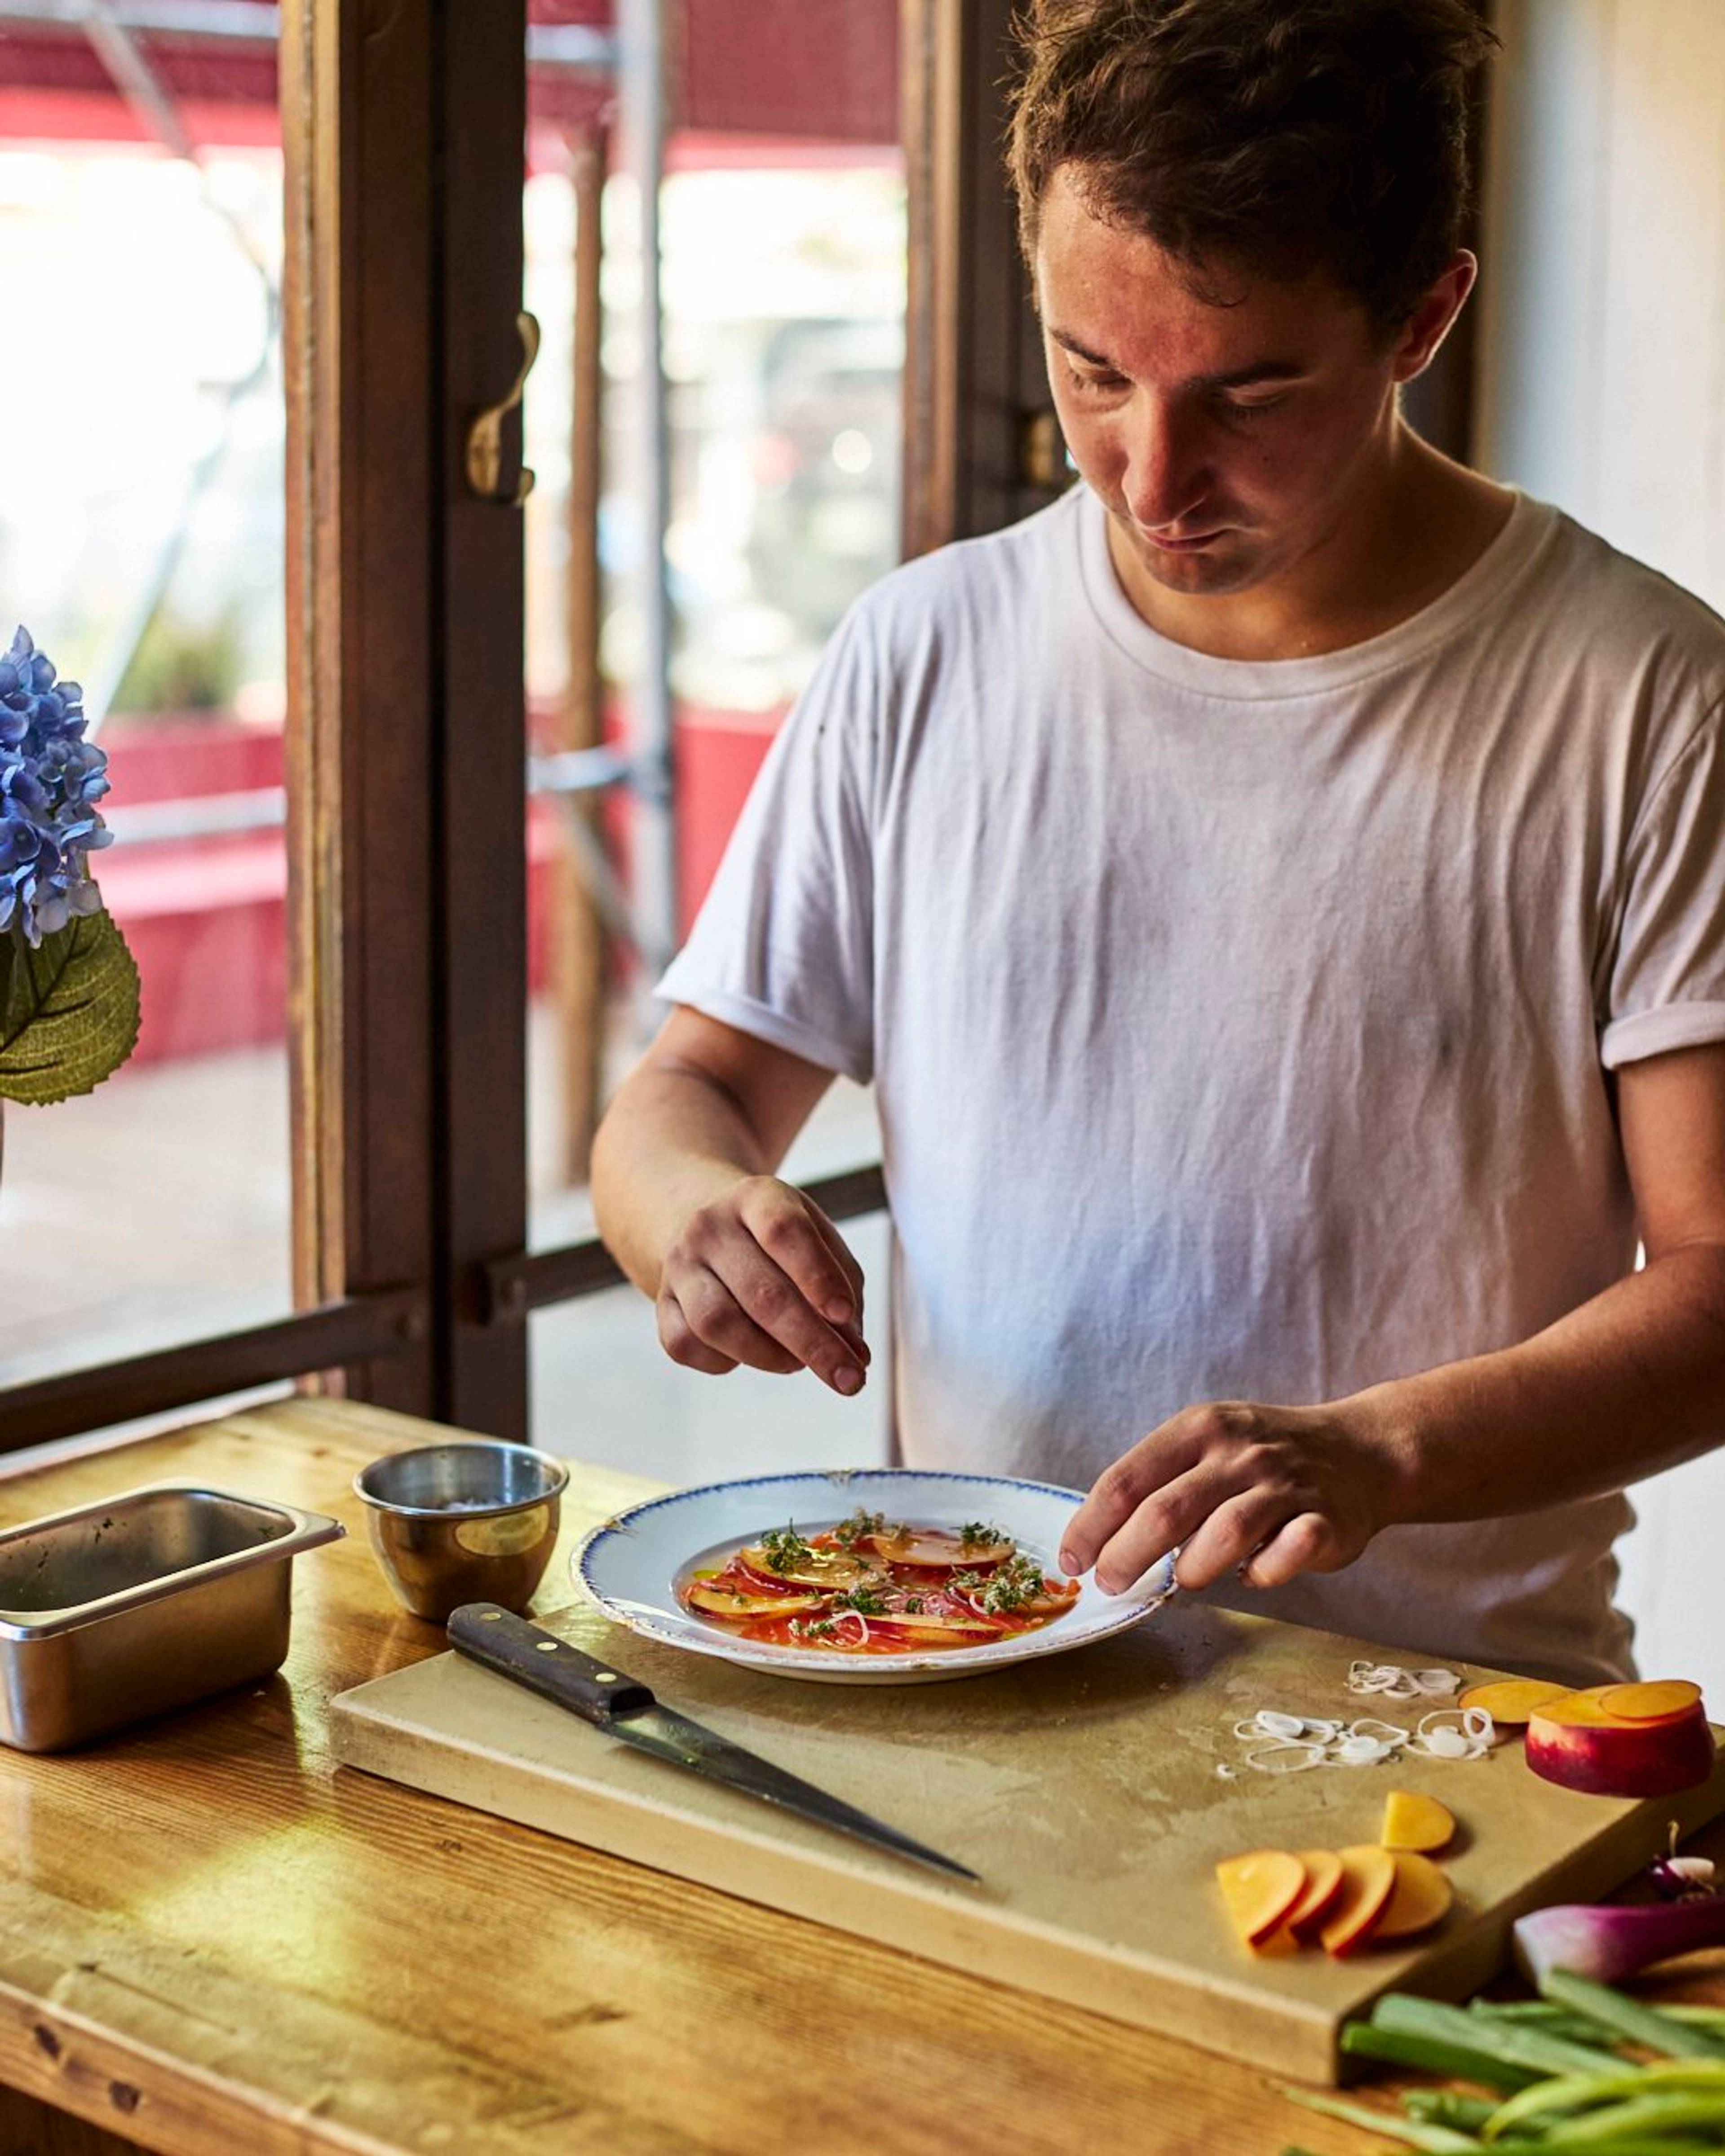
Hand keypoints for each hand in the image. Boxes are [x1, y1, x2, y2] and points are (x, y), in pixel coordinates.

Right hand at [657, 1175, 869, 1395]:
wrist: (706, 1224)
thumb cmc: (778, 1240)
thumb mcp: (818, 1239)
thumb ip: (845, 1289)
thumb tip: (856, 1353)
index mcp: (756, 1197)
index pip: (784, 1232)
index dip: (817, 1277)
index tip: (844, 1316)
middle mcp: (710, 1226)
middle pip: (760, 1292)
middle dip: (811, 1342)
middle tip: (849, 1377)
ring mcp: (680, 1264)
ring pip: (717, 1323)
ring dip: (770, 1356)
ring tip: (800, 1363)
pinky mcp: (661, 1302)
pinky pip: (686, 1345)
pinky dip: (726, 1362)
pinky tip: (753, 1354)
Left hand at [1057, 1397, 1405, 1593]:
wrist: (1361, 1451)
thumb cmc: (1262, 1458)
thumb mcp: (1206, 1444)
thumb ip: (1160, 1484)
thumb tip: (1100, 1542)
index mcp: (1199, 1429)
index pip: (1127, 1479)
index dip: (1092, 1525)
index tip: (1072, 1560)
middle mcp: (1239, 1452)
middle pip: (1166, 1510)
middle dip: (1127, 1555)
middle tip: (1110, 1583)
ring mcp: (1286, 1485)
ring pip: (1226, 1531)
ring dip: (1193, 1567)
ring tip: (1183, 1579)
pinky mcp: (1326, 1521)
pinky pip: (1289, 1553)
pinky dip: (1265, 1572)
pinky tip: (1253, 1574)